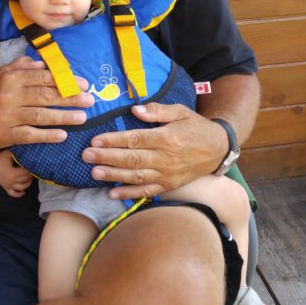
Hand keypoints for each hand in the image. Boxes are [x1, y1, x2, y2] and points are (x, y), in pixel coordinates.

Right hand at [0, 56, 94, 149]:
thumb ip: (24, 67)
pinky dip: (47, 135)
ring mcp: (6, 116)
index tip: (84, 84)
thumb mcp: (4, 74)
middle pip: (44, 96)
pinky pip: (29, 135)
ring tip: (82, 118)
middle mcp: (9, 96)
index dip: (65, 81)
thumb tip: (45, 63)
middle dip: (69, 98)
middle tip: (89, 100)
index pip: (43, 78)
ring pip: (39, 116)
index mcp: (12, 78)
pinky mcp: (5, 134)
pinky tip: (63, 135)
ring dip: (63, 117)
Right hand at [0, 147, 33, 197]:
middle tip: (34, 170)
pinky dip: (18, 194)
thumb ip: (20, 153)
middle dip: (31, 175)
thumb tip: (31, 151)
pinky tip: (23, 192)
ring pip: (21, 187)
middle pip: (25, 179)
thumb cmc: (1, 155)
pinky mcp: (4, 186)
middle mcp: (10, 181)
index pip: (26, 172)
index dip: (31, 168)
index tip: (35, 165)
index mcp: (12, 173)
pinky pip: (12, 193)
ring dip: (27, 184)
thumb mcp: (11, 153)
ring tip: (31, 178)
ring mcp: (7, 184)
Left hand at [81, 102, 228, 198]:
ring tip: (94, 172)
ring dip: (113, 175)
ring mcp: (167, 175)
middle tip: (86, 155)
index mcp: (167, 138)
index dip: (114, 141)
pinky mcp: (169, 186)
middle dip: (107, 157)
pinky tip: (112, 193)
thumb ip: (158, 111)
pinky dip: (129, 194)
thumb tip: (135, 110)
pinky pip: (146, 192)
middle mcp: (166, 158)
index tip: (96, 140)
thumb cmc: (196, 127)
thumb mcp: (181, 112)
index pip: (135, 140)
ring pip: (136, 177)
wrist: (218, 150)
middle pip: (132, 159)